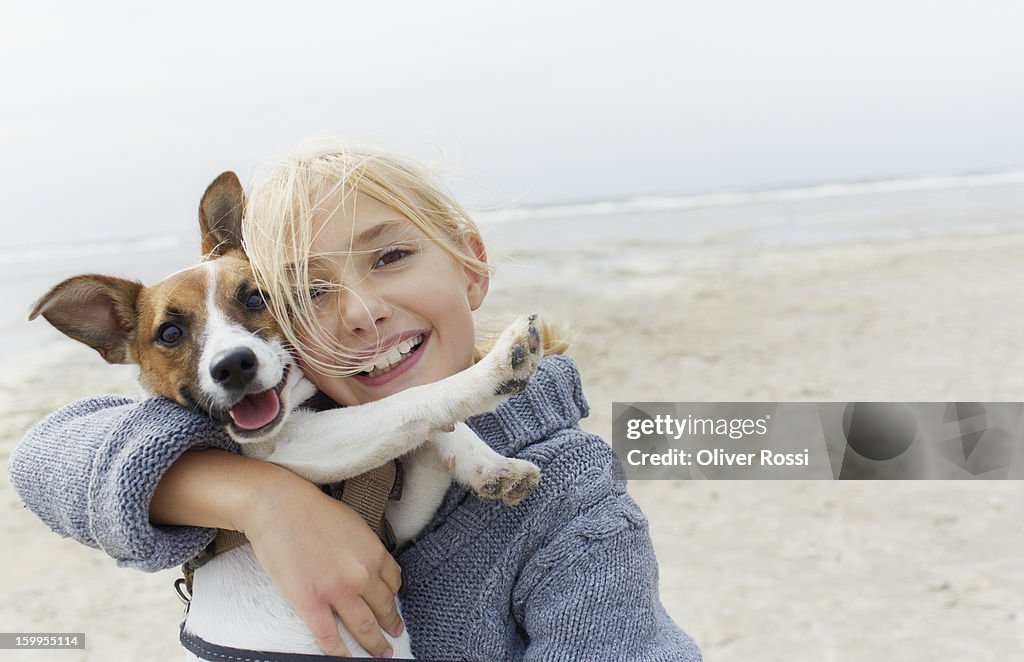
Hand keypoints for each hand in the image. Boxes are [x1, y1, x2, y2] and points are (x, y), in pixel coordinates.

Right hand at [151, 450, 402, 657]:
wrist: (279, 507)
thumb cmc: (312, 511)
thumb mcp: (353, 524)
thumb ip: (366, 548)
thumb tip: (370, 565)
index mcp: (374, 553)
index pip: (395, 583)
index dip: (395, 598)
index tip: (394, 607)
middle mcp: (362, 575)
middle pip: (384, 608)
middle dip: (391, 625)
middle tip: (396, 636)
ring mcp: (337, 591)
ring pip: (364, 627)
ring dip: (375, 645)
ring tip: (383, 654)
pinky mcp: (311, 603)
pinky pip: (329, 637)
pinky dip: (339, 653)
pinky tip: (345, 660)